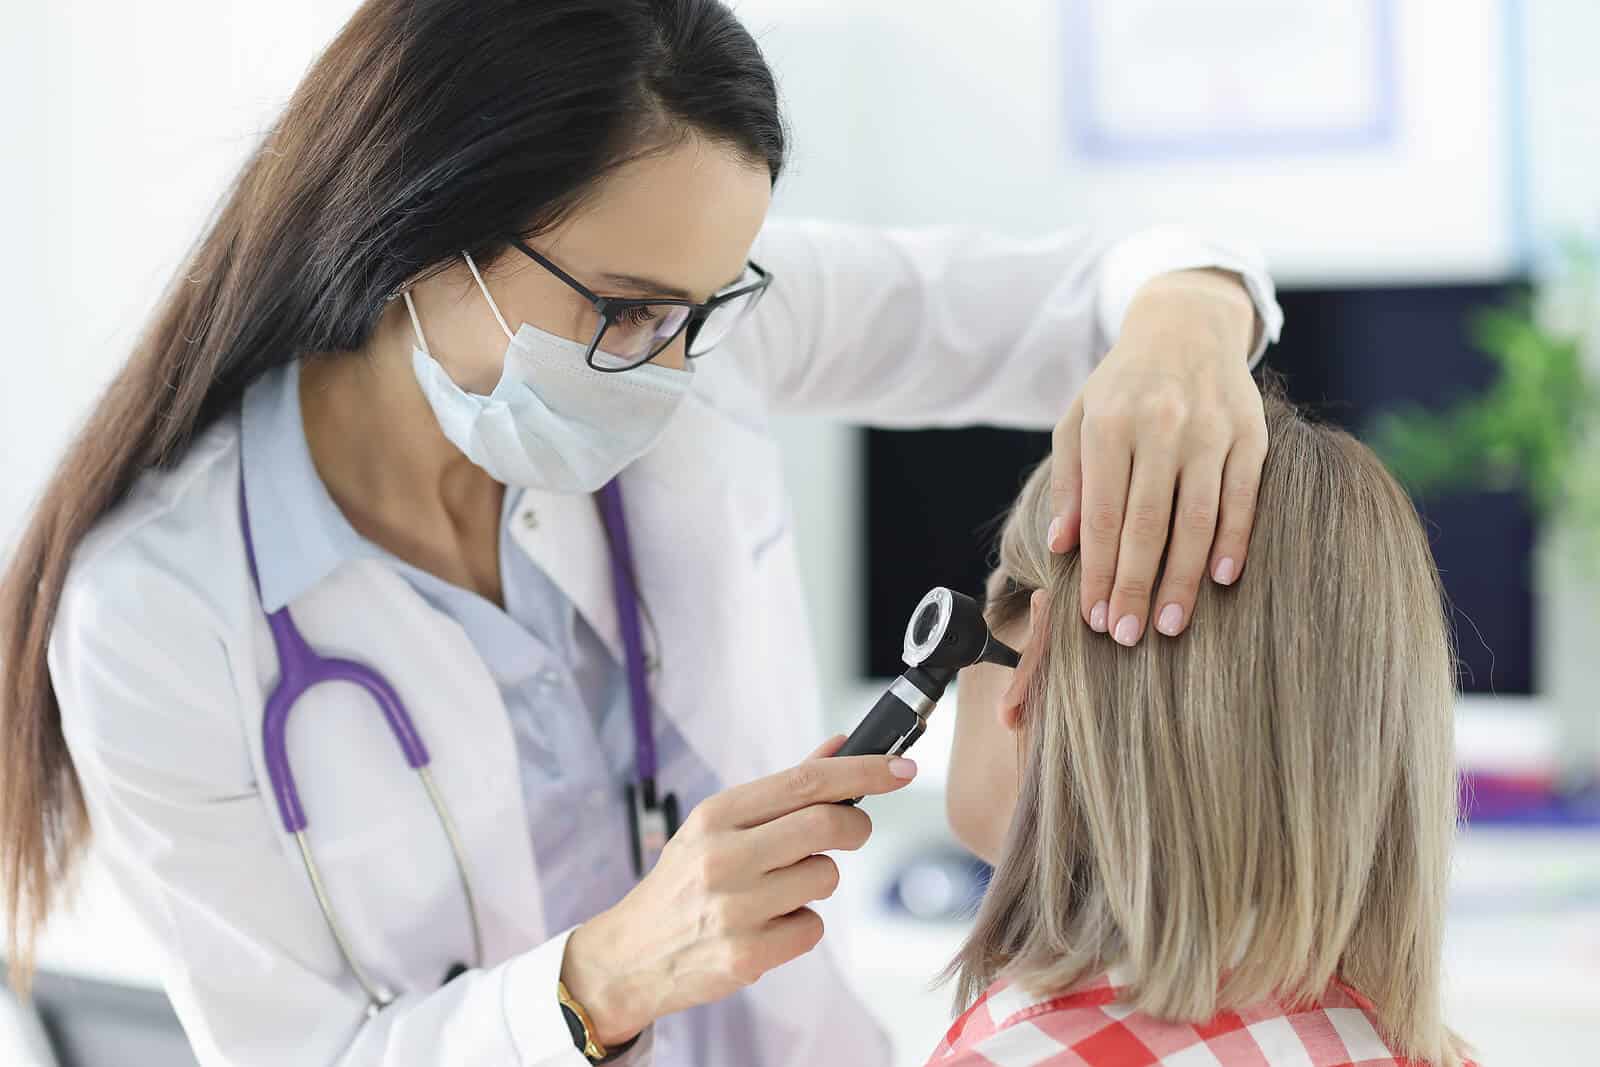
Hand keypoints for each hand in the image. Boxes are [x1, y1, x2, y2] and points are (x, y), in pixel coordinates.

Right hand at [558, 737, 915, 1043]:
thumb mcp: (718, 826)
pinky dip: (801, 926)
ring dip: (817, 883)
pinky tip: (767, 926)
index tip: (901, 768)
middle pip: (826, 826)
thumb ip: (783, 790)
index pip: (807, 781)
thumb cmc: (684, 882)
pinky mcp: (744, 956)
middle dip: (854, 829)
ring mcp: (733, 908)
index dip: (864, 772)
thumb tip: (839, 746)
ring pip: (824, 879)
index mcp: (717, 815)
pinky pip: (811, 929)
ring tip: (777, 891)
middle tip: (852, 835)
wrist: (631, 955)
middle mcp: (723, 857)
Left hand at [1047, 268, 1264, 643]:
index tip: (1095, 618)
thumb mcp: (1079, 419)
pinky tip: (1221, 580)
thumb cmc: (1121, 385)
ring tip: (1169, 624)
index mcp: (1109, 423)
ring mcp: (1210, 429)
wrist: (1185, 326)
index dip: (1100, 571)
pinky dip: (1235, 540)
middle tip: (1128, 636)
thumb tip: (1062, 545)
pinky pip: (1243, 496)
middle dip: (1136, 586)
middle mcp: (1160, 425)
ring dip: (1183, 578)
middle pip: (1148, 524)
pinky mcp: (1251, 434)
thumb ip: (1070, 482)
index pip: (1104, 515)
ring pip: (1197, 518)